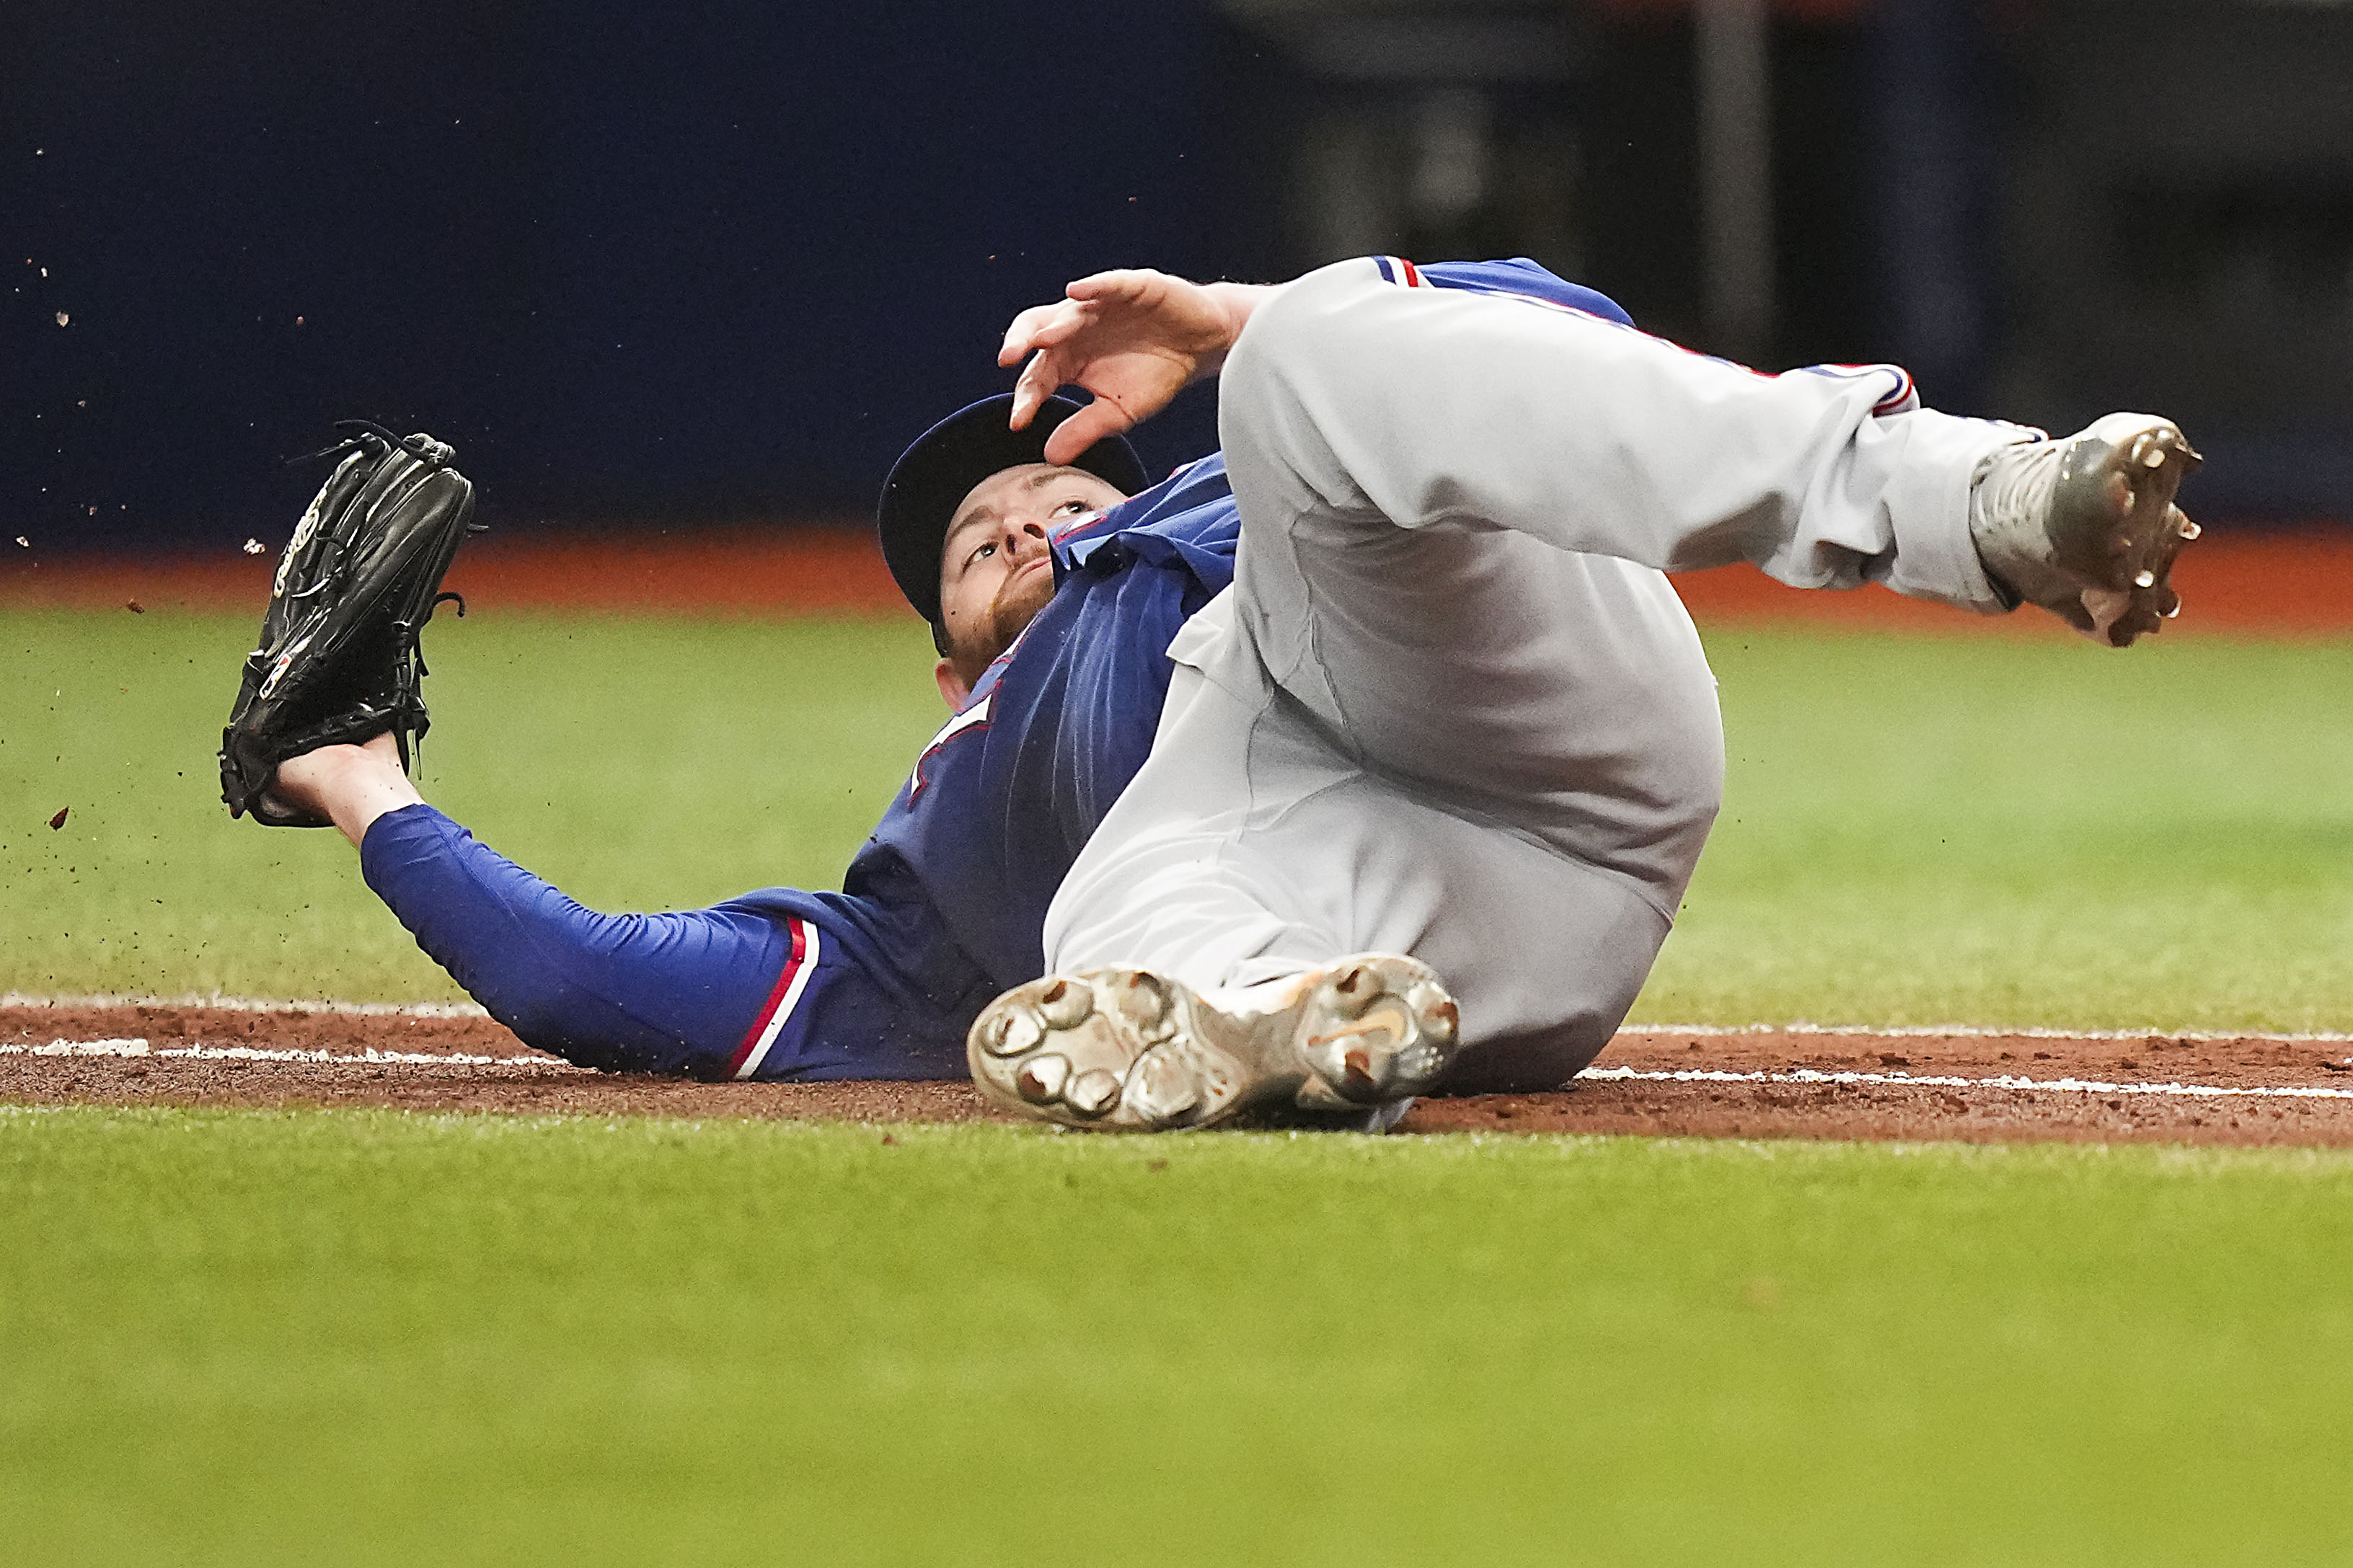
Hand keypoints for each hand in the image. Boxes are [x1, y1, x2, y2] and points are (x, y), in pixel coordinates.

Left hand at [997, 270, 1273, 464]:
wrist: (1202, 346)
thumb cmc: (1156, 374)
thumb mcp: (1118, 412)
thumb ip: (1084, 429)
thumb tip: (1050, 457)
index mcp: (1067, 359)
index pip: (1036, 376)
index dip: (1026, 398)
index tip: (1019, 422)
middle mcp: (1076, 329)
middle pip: (1037, 330)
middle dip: (1019, 342)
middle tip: (1007, 361)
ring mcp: (1100, 306)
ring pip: (1069, 310)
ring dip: (1055, 323)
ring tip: (1042, 339)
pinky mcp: (1130, 287)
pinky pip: (1106, 284)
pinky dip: (1091, 286)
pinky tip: (1076, 291)